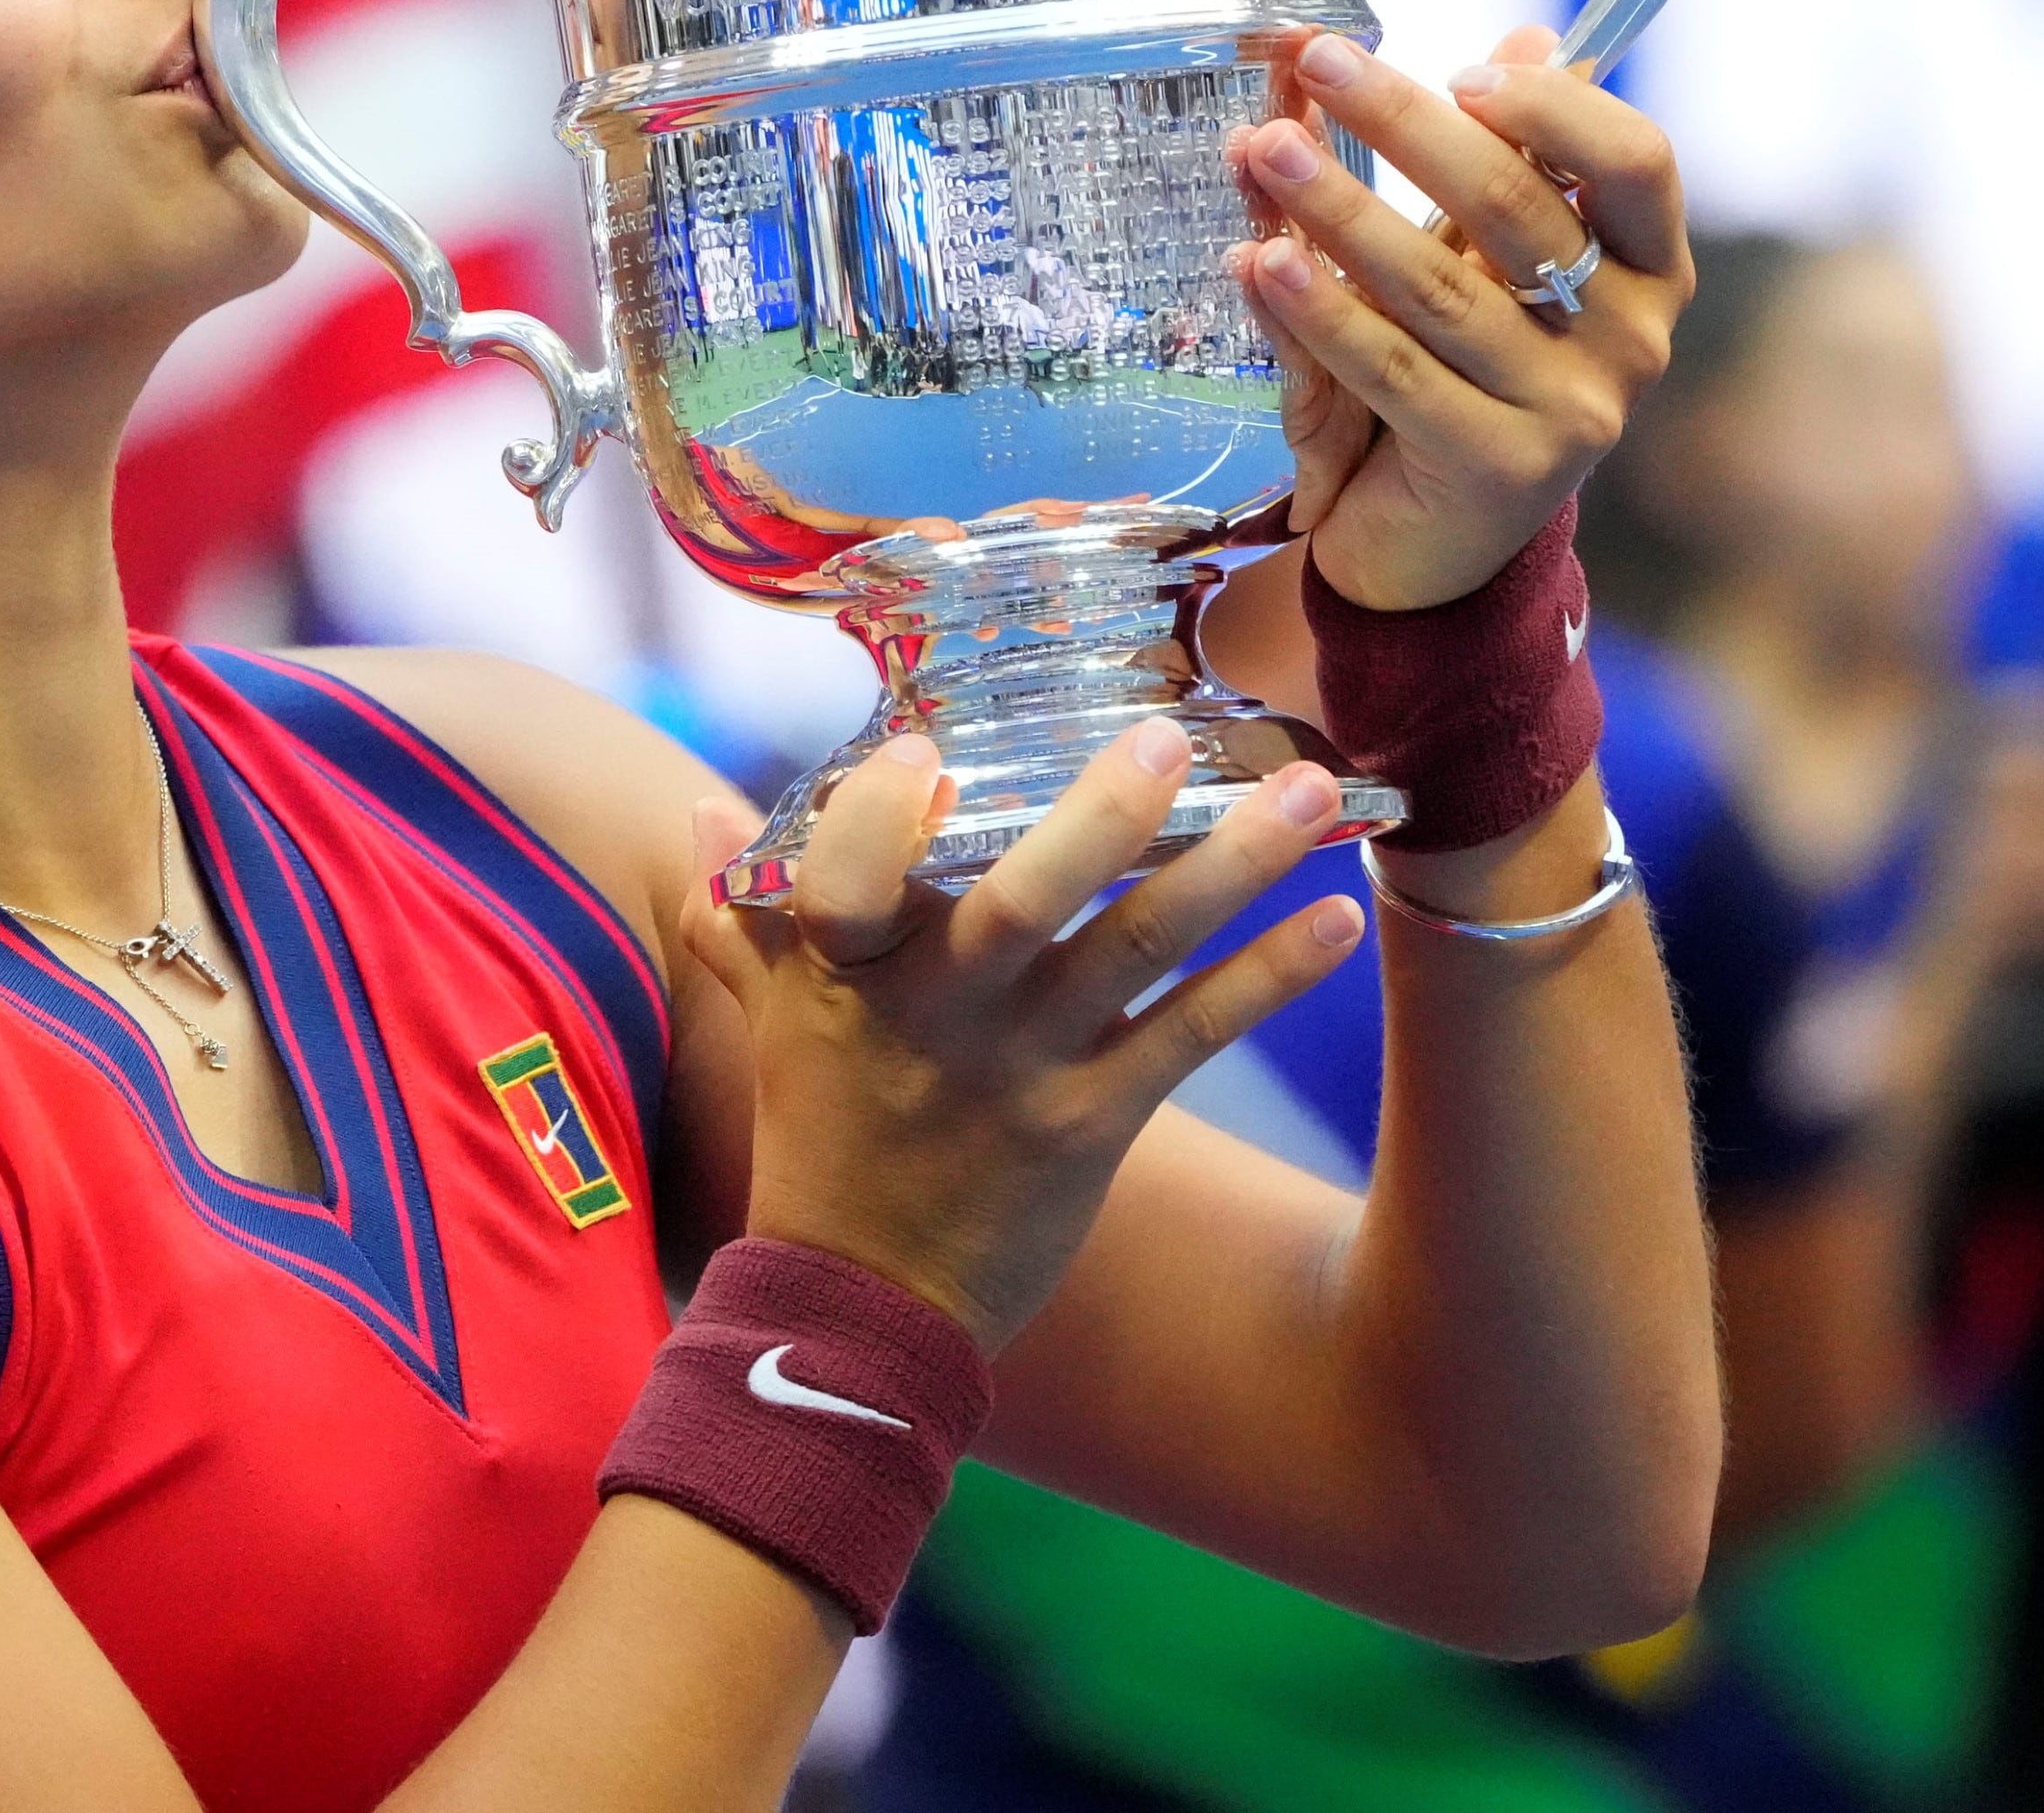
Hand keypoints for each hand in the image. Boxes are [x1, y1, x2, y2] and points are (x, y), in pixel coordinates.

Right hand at [686, 726, 1364, 1353]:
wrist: (864, 1306)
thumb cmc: (820, 1136)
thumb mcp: (771, 1019)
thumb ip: (741, 910)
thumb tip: (703, 808)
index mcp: (846, 970)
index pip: (842, 875)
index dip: (875, 813)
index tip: (924, 746)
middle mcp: (937, 1010)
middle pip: (1022, 898)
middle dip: (1102, 815)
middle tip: (1171, 738)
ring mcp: (1022, 1069)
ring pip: (1134, 949)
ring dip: (1232, 868)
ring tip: (1308, 796)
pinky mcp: (1094, 1125)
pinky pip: (1191, 1036)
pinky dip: (1269, 977)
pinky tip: (1340, 919)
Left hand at [1226, 26, 1689, 612]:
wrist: (1434, 550)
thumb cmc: (1461, 376)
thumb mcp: (1480, 263)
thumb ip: (1495, 162)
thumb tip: (1524, 31)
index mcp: (1646, 270)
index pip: (1636, 164)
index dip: (1555, 108)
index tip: (1459, 69)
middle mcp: (1631, 340)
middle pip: (1516, 208)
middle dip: (1405, 127)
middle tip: (1316, 65)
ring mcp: (1573, 411)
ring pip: (1438, 286)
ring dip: (1339, 205)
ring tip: (1261, 147)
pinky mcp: (1498, 467)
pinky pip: (1389, 368)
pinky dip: (1317, 309)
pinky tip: (1259, 259)